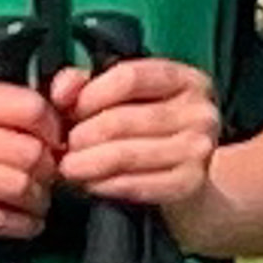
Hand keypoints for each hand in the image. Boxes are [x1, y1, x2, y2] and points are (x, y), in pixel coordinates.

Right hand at [0, 82, 63, 262]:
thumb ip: (2, 112)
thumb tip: (67, 101)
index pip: (28, 105)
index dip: (53, 131)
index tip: (56, 149)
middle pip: (28, 149)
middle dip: (49, 174)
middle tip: (48, 186)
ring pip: (15, 183)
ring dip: (37, 203)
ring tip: (36, 208)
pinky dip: (18, 226)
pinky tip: (23, 227)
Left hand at [49, 57, 220, 217]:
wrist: (190, 179)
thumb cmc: (150, 130)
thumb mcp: (125, 97)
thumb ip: (87, 83)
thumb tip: (62, 92)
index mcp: (184, 78)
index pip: (129, 78)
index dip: (90, 94)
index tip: (66, 107)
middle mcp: (199, 111)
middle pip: (123, 119)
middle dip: (83, 134)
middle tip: (63, 145)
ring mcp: (198, 149)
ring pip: (127, 154)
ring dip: (89, 163)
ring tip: (68, 167)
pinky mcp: (190, 184)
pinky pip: (137, 184)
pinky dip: (106, 185)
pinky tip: (90, 183)